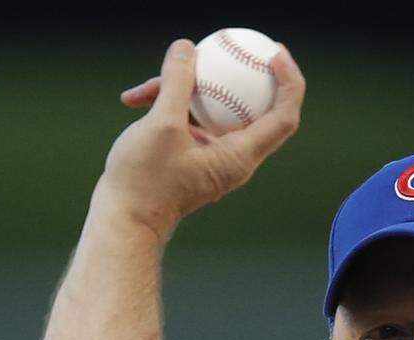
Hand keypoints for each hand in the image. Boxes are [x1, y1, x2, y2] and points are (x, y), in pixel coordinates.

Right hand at [98, 38, 304, 239]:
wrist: (123, 220)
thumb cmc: (145, 181)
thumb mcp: (161, 125)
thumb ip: (178, 84)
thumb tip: (188, 49)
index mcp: (241, 156)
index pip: (283, 116)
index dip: (290, 83)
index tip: (276, 54)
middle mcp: (234, 158)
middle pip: (258, 109)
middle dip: (255, 75)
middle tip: (251, 45)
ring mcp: (213, 157)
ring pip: (214, 110)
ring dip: (186, 89)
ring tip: (157, 74)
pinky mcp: (192, 155)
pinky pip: (191, 121)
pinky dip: (169, 106)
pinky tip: (135, 97)